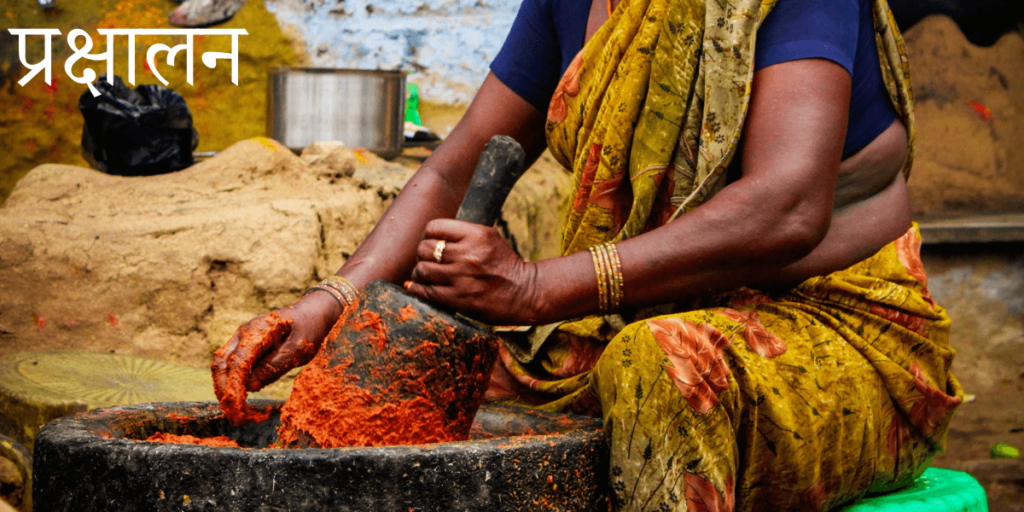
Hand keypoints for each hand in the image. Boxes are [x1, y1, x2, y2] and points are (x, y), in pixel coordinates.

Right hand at [211, 292, 340, 424]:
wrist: (313, 314)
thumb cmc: (309, 329)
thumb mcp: (299, 349)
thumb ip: (275, 366)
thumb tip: (250, 387)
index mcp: (258, 330)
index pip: (238, 361)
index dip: (234, 386)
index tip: (238, 409)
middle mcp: (243, 333)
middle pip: (222, 364)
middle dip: (225, 392)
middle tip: (236, 418)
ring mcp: (241, 339)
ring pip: (222, 366)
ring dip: (225, 390)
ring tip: (236, 414)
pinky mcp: (244, 348)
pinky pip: (231, 366)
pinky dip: (232, 384)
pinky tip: (240, 401)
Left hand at [405, 219, 541, 324]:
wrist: (525, 292)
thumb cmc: (504, 264)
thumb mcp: (489, 237)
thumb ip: (463, 233)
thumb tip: (430, 235)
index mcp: (476, 235)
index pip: (434, 227)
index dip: (428, 234)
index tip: (430, 242)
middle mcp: (467, 254)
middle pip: (424, 248)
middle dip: (422, 254)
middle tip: (427, 260)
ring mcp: (462, 277)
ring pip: (422, 270)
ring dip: (420, 272)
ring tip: (426, 274)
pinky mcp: (459, 298)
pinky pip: (426, 291)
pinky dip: (418, 289)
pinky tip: (418, 287)